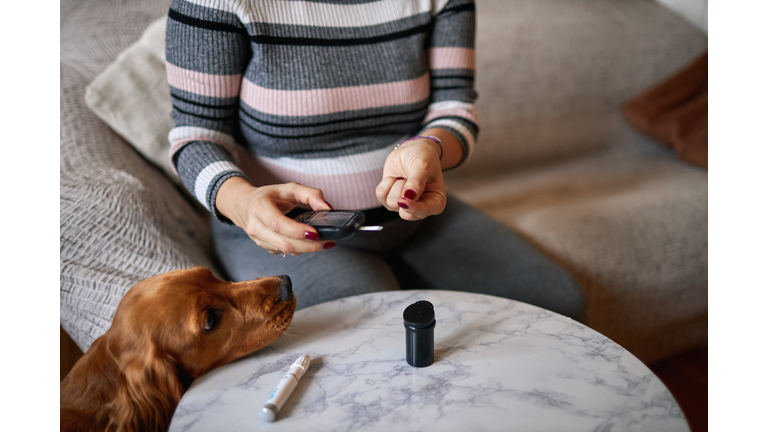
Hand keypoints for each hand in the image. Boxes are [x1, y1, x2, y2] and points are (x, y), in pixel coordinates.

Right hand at [216, 177, 334, 255]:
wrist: (244, 205)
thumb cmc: (269, 196)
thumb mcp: (289, 188)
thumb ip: (310, 194)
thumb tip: (327, 208)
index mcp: (260, 207)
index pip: (278, 224)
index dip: (297, 231)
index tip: (315, 233)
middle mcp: (256, 226)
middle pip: (284, 243)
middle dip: (308, 245)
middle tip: (327, 241)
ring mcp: (258, 239)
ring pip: (285, 250)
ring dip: (306, 249)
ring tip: (324, 243)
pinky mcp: (264, 246)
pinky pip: (284, 252)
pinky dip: (299, 249)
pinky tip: (309, 243)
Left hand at [376, 138, 446, 220]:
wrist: (412, 149)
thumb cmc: (424, 157)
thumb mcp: (424, 165)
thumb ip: (417, 181)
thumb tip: (408, 197)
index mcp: (435, 203)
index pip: (423, 213)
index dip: (413, 208)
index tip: (404, 199)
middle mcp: (419, 206)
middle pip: (405, 214)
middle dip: (402, 195)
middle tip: (406, 180)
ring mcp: (403, 203)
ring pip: (391, 204)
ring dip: (395, 186)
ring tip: (404, 177)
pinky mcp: (389, 197)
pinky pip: (380, 196)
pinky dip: (385, 183)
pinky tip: (395, 178)